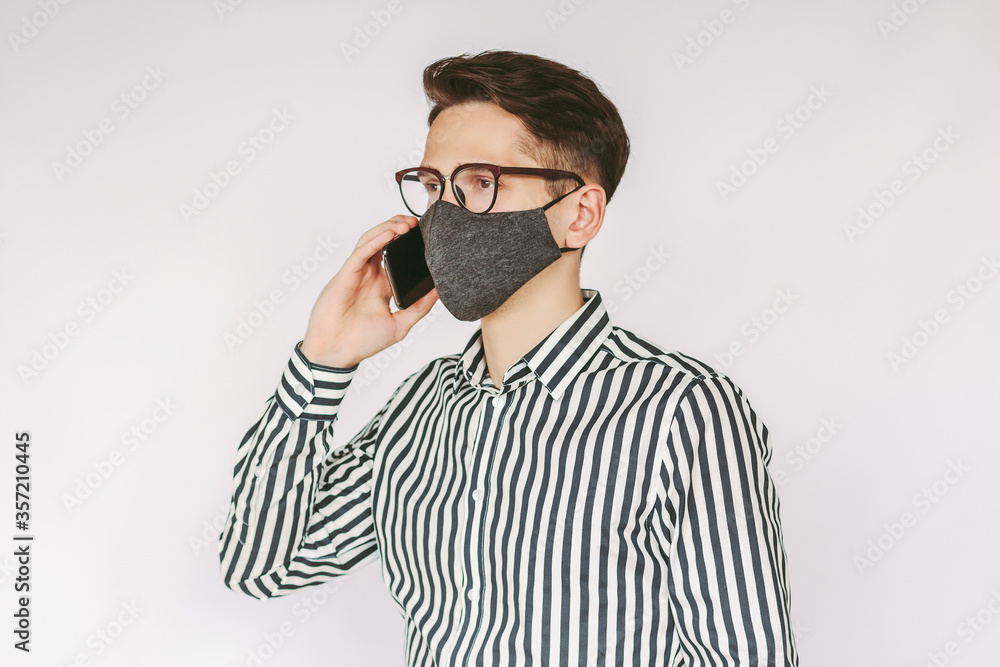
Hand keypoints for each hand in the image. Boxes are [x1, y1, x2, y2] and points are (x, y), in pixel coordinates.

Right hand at [299, 216, 437, 367]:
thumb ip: (419, 308)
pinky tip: (389, 234)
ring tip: (406, 224)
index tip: (426, 237)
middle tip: (417, 223)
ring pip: (371, 241)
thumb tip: (439, 293)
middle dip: (399, 228)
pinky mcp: (346, 275)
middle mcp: (369, 276)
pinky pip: (361, 252)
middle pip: (383, 242)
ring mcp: (357, 273)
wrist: (337, 353)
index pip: (396, 256)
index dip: (409, 244)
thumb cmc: (362, 342)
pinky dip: (375, 241)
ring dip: (388, 229)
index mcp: (381, 285)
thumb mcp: (400, 325)